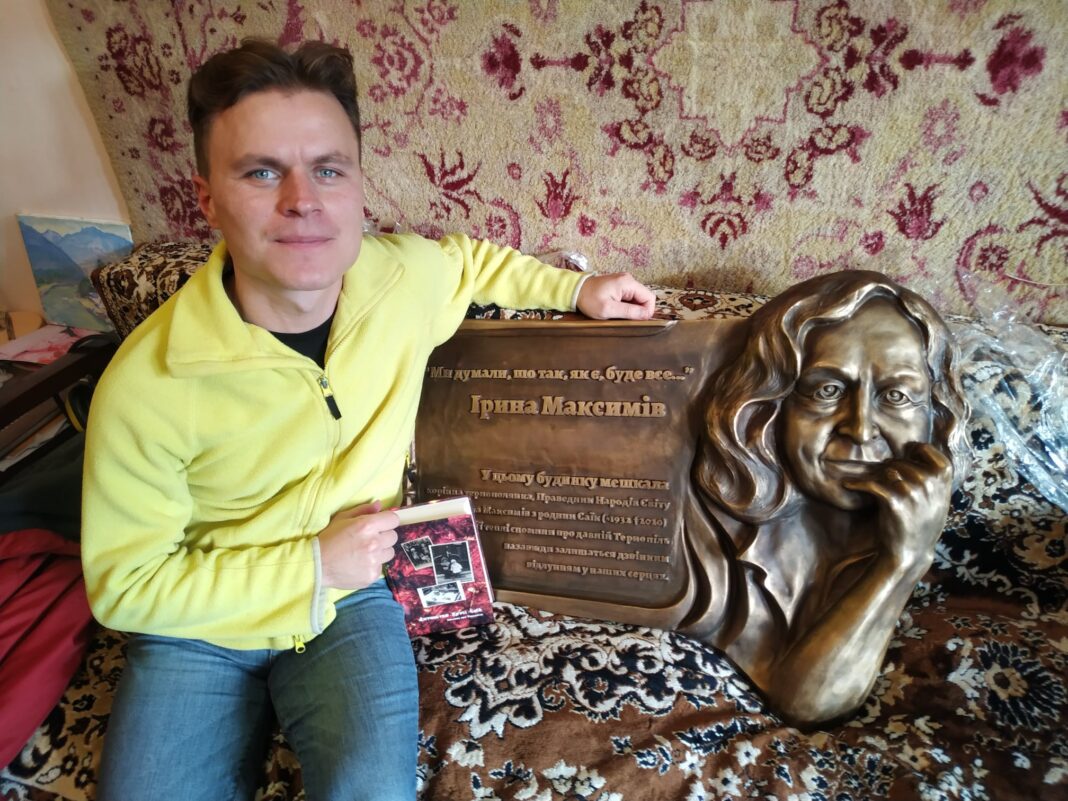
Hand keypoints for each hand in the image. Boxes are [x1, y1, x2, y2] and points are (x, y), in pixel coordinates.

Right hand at [318, 501, 398, 589]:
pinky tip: (359, 564)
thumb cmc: (329, 539)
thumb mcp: (342, 518)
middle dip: (383, 536)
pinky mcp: (372, 575)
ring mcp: (374, 561)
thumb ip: (363, 510)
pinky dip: (373, 565)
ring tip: (364, 553)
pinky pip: (381, 567)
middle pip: (393, 536)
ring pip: (389, 552)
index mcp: (367, 526)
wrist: (317, 564)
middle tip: (369, 540)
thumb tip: (380, 505)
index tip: (381, 525)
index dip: (387, 521)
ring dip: (380, 551)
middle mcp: (374, 543)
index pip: (393, 520)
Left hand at [576, 272, 655, 319]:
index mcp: (628, 283)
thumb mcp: (608, 309)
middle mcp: (629, 280)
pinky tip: (617, 310)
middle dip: (639, 310)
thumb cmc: (589, 300)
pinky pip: (630, 297)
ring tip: (620, 314)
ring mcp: (624, 282)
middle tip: (627, 319)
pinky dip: (627, 305)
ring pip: (638, 298)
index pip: (649, 298)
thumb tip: (646, 315)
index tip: (636, 321)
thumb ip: (629, 312)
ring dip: (633, 309)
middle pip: (645, 297)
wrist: (575, 291)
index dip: (647, 311)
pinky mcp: (619, 285)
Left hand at [842, 442, 952, 577]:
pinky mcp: (893, 501)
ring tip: (871, 485)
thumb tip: (914, 447)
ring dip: (875, 476)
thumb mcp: (937, 497)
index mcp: (944, 477)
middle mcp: (930, 481)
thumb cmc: (922, 522)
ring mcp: (912, 491)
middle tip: (883, 480)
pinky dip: (856, 483)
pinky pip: (871, 484)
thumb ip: (932, 474)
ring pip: (886, 471)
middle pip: (900, 461)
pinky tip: (847, 485)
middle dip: (890, 468)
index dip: (911, 450)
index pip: (924, 448)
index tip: (903, 455)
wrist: (911, 552)